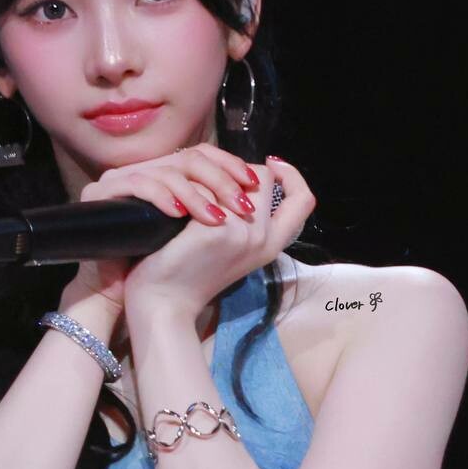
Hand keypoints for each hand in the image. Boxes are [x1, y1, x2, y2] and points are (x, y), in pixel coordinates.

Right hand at [69, 144, 264, 312]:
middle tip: (241, 206)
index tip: (254, 184)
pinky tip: (179, 215)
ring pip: (168, 170)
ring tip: (216, 220)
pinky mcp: (101, 192)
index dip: (232, 164)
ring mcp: (121, 179)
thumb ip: (226, 205)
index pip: (205, 153)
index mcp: (168, 175)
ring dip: (197, 195)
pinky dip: (163, 198)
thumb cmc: (173, 267)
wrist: (134, 297)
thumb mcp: (208, 232)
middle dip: (222, 180)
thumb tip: (259, 186)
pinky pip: (138, 185)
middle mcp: (145, 170)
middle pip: (190, 157)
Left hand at [121, 151, 315, 319]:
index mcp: (271, 245)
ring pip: (231, 177)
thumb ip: (247, 221)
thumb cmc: (189, 274)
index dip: (292, 175)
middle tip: (209, 185)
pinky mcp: (216, 229)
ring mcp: (242, 233)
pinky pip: (204, 186)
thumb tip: (244, 183)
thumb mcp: (232, 248)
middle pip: (262, 177)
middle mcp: (263, 239)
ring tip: (187, 199)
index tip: (272, 164)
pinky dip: (186, 189)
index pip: (303, 200)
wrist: (164, 304)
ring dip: (207, 179)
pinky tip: (173, 206)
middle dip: (235, 172)